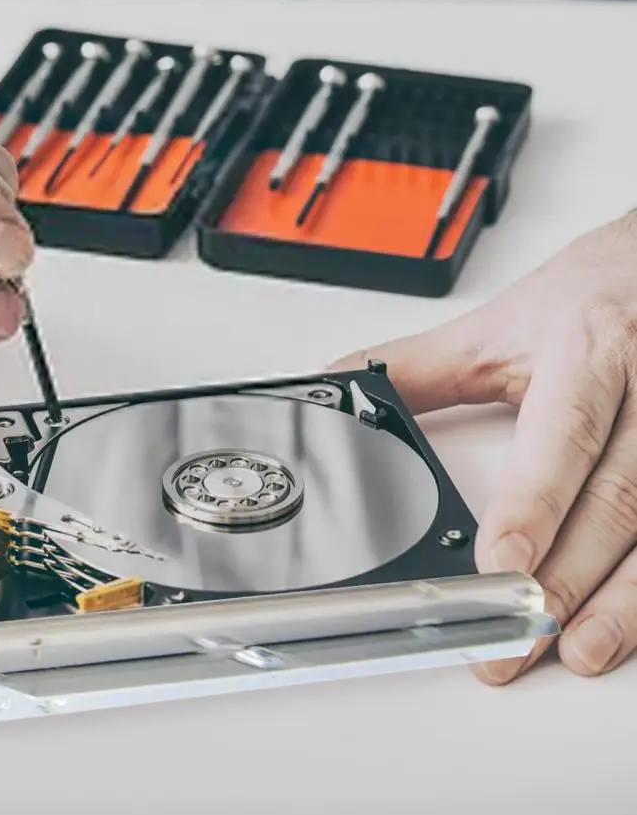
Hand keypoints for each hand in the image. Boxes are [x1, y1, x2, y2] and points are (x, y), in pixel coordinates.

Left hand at [329, 212, 636, 682]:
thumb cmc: (589, 298)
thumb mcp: (498, 325)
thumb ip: (420, 367)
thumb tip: (340, 389)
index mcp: (588, 352)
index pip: (562, 436)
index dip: (533, 504)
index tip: (499, 563)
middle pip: (616, 498)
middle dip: (564, 576)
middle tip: (516, 636)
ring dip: (620, 599)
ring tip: (575, 649)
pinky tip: (626, 620)